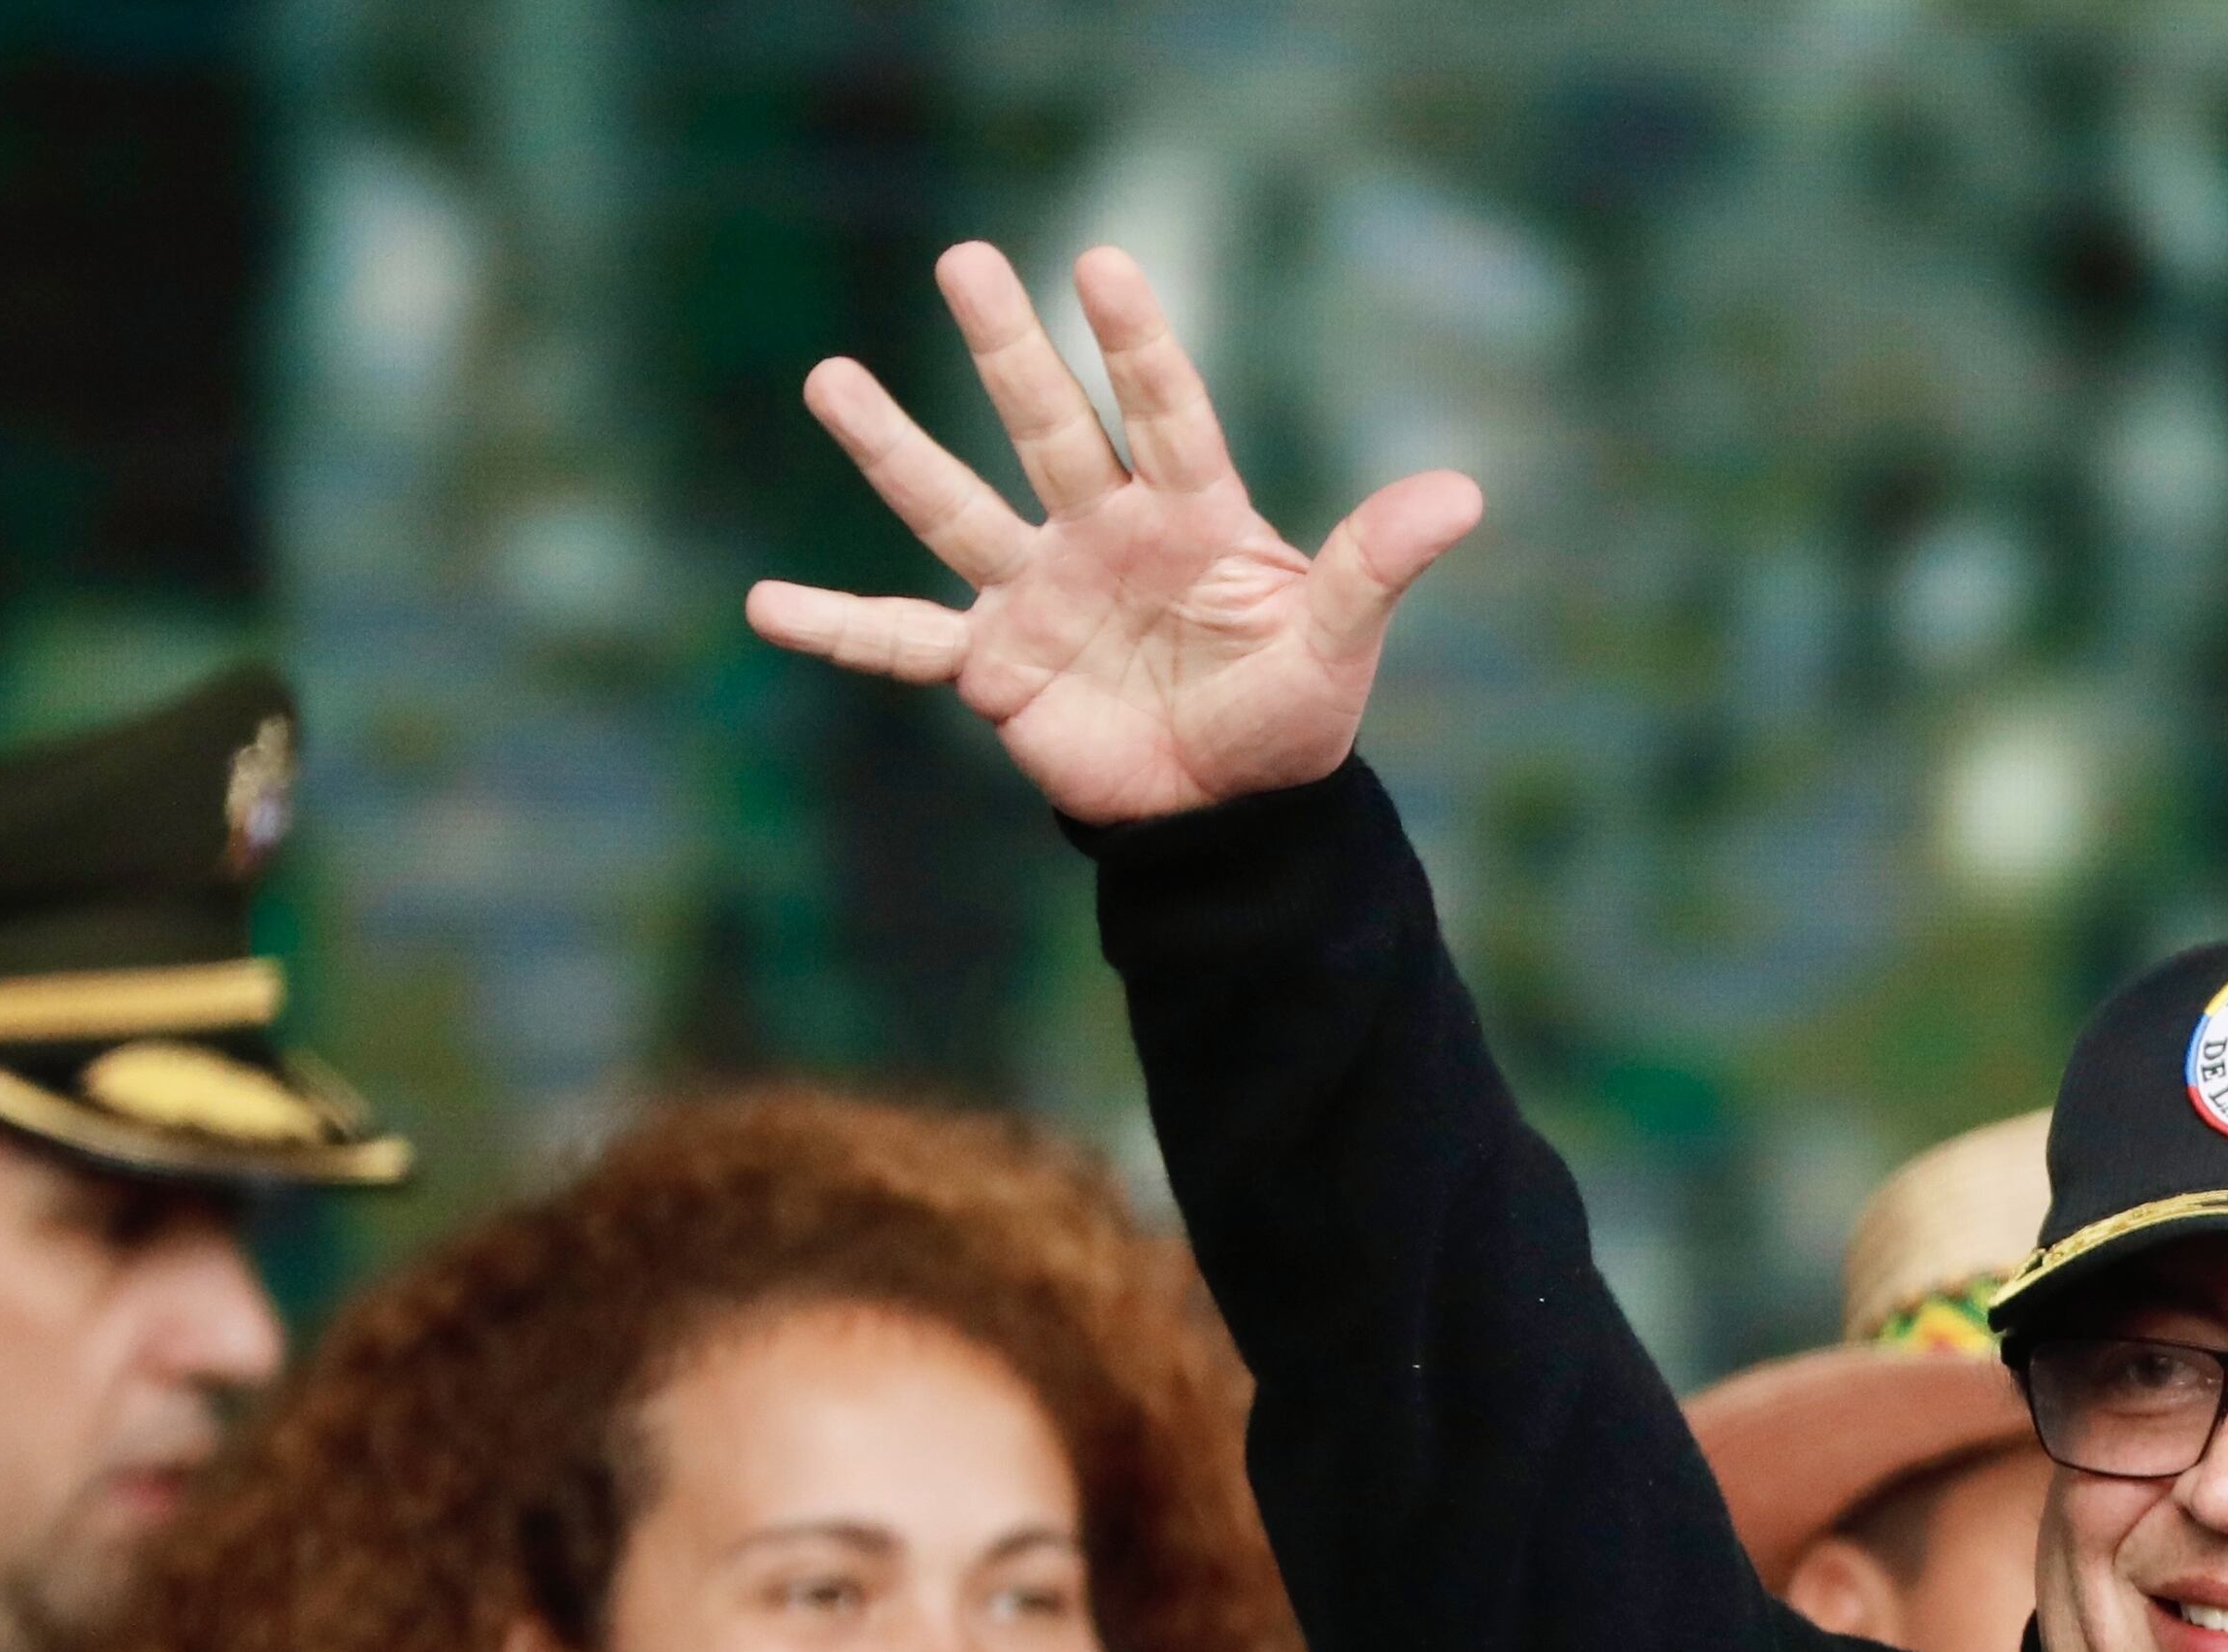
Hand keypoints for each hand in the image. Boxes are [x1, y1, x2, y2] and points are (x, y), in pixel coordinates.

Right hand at [747, 241, 1484, 824]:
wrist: (1228, 816)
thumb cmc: (1289, 720)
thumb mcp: (1339, 645)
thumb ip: (1378, 565)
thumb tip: (1463, 494)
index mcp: (1191, 516)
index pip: (1163, 411)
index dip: (1135, 343)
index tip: (1099, 263)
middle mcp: (1104, 533)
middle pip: (1048, 427)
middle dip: (1007, 349)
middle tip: (966, 259)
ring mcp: (1040, 592)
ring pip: (956, 508)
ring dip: (892, 449)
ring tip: (828, 376)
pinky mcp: (996, 666)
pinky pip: (904, 642)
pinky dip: (837, 630)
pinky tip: (764, 606)